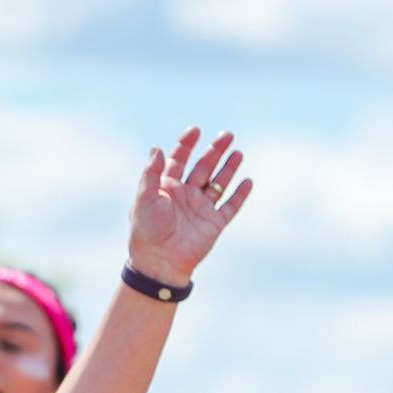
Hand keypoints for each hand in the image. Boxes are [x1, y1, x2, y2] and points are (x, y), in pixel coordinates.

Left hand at [127, 127, 251, 285]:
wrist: (159, 262)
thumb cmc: (147, 230)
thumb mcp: (145, 197)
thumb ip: (151, 172)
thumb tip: (157, 147)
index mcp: (167, 188)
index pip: (179, 160)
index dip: (186, 144)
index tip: (195, 130)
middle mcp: (186, 196)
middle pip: (204, 167)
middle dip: (215, 150)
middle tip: (227, 135)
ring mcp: (201, 209)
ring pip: (218, 183)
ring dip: (228, 168)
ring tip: (238, 152)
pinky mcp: (214, 224)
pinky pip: (230, 206)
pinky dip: (239, 194)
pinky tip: (247, 181)